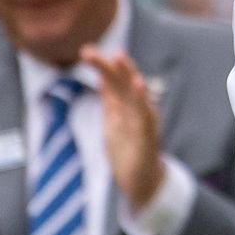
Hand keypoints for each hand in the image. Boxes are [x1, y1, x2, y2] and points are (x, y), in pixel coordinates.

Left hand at [81, 47, 165, 208]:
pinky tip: (139, 85)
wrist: (142, 182)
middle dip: (110, 65)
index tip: (86, 52)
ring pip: (136, 94)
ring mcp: (144, 122)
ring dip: (128, 74)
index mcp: (127, 107)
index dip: (102, 66)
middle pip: (124, 82)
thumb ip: (110, 100)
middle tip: (90, 51)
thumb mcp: (114, 123)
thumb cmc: (129, 152)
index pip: (114, 82)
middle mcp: (138, 110)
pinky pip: (146, 116)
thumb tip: (101, 78)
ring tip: (119, 56)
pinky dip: (142, 100)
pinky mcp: (148, 137)